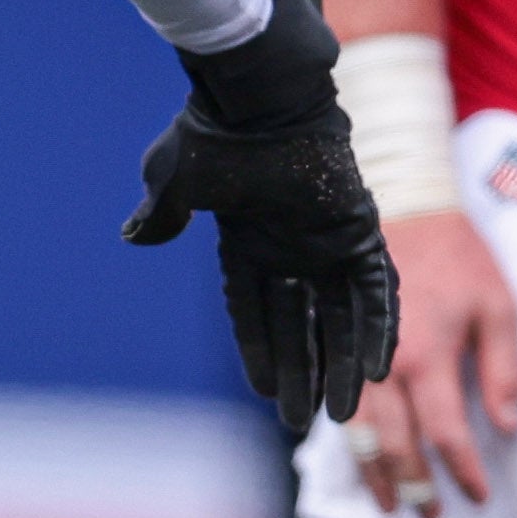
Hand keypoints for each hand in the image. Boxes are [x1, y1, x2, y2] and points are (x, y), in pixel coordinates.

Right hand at [126, 7, 401, 441]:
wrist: (263, 93)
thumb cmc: (215, 133)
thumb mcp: (174, 178)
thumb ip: (162, 213)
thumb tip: (135, 235)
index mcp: (246, 241)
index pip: (253, 312)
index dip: (259, 353)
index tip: (266, 393)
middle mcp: (290, 247)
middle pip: (301, 326)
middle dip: (304, 375)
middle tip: (305, 423)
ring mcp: (329, 241)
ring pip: (341, 318)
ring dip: (344, 364)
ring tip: (347, 414)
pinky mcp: (362, 231)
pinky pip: (377, 290)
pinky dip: (379, 329)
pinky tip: (381, 370)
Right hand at [331, 210, 516, 512]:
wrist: (404, 204)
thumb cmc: (459, 255)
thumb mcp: (499, 305)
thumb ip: (504, 369)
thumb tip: (509, 426)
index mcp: (429, 358)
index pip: (447, 436)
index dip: (463, 473)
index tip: (477, 496)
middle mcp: (384, 367)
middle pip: (395, 448)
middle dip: (414, 489)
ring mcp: (351, 358)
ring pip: (356, 435)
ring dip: (372, 475)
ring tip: (385, 504)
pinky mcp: (333, 344)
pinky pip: (331, 403)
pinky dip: (342, 437)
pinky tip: (353, 456)